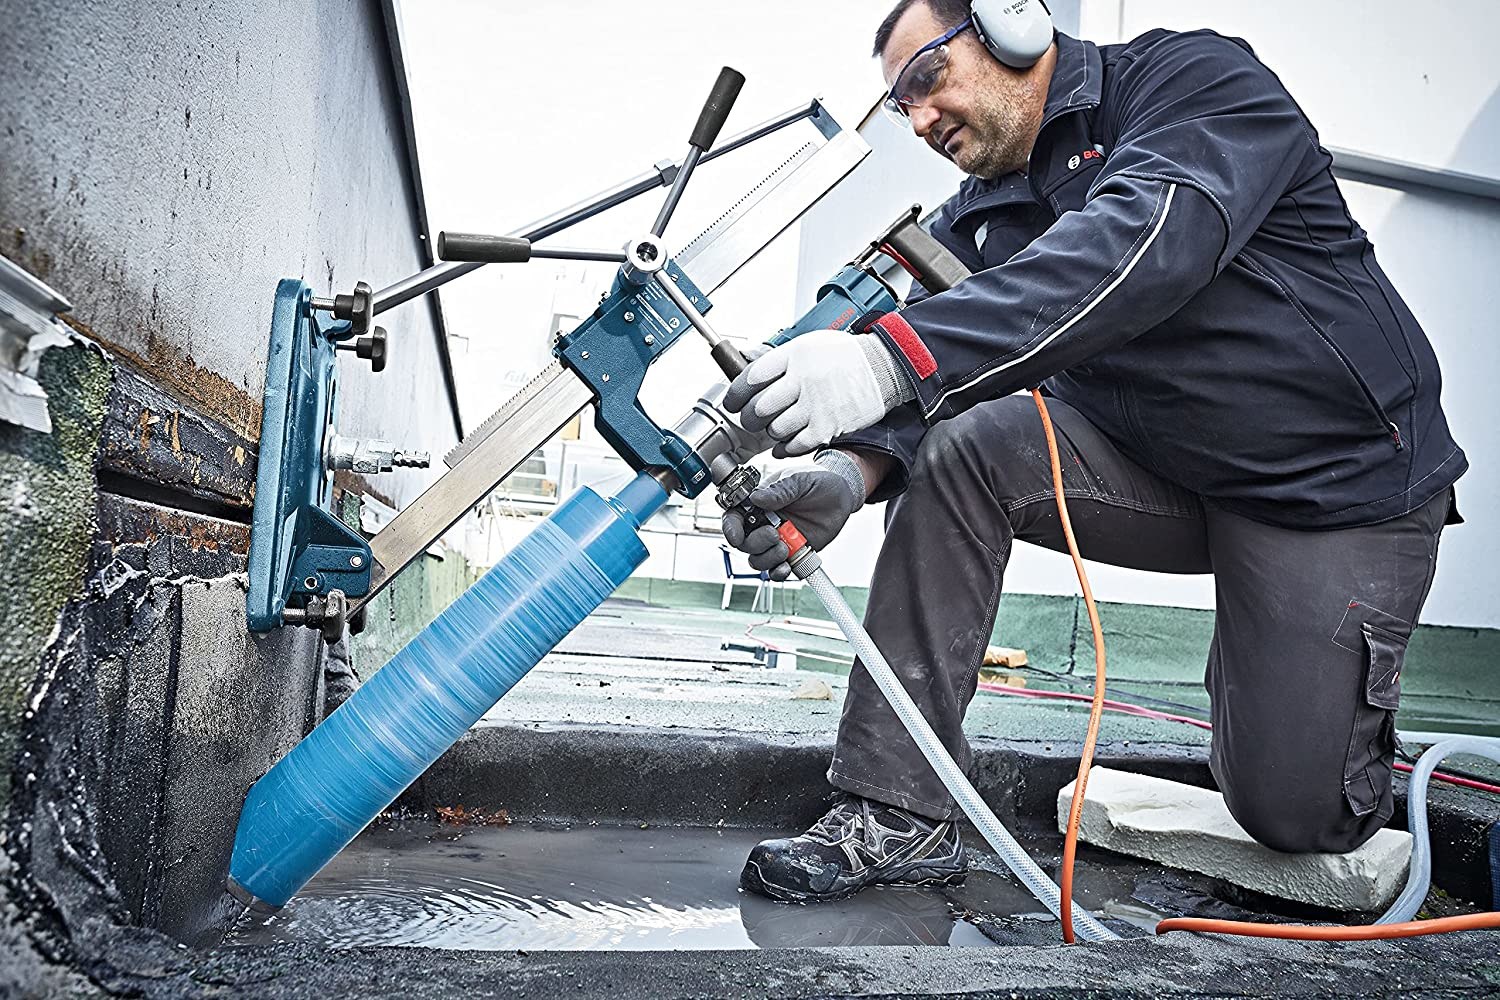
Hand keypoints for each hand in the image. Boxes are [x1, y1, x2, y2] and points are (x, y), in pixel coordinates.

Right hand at [721, 452, 864, 580]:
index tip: (737, 536)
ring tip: (785, 548)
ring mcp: (778, 540)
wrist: (843, 494)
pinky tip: (787, 566)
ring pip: (758, 560)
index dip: (731, 528)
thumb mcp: (800, 480)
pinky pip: (778, 570)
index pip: (734, 518)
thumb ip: (780, 490)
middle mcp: (764, 524)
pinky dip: (779, 573)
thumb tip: (756, 497)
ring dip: (768, 559)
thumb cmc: (818, 482)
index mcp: (759, 504)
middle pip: (744, 543)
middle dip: (755, 544)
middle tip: (774, 535)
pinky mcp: (792, 553)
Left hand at [722, 331, 910, 457]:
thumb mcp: (809, 344)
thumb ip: (781, 360)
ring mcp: (816, 404)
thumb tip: (750, 373)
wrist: (884, 367)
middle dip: (749, 418)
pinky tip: (783, 445)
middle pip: (759, 407)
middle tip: (751, 419)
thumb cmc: (846, 356)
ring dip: (770, 432)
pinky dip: (784, 448)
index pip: (751, 378)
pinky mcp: (828, 425)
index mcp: (795, 356)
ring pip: (775, 428)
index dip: (736, 394)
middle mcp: (803, 379)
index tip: (733, 402)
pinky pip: (795, 444)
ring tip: (774, 428)